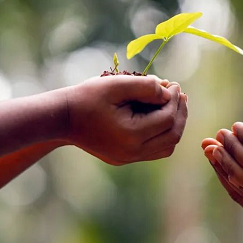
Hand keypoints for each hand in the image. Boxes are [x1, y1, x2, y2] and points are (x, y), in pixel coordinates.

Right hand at [66, 75, 187, 164]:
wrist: (62, 118)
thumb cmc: (87, 97)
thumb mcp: (116, 85)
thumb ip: (146, 86)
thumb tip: (168, 90)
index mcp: (131, 135)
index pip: (167, 119)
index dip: (175, 100)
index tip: (174, 84)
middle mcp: (132, 152)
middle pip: (172, 136)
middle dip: (180, 113)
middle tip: (180, 94)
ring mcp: (128, 158)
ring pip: (166, 147)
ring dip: (174, 126)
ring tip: (174, 105)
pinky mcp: (124, 158)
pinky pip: (153, 151)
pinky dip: (162, 135)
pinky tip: (160, 117)